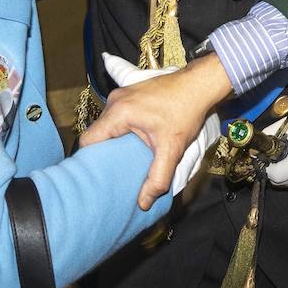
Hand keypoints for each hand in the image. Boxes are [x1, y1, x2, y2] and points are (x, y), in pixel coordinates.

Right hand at [81, 53, 232, 208]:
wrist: (199, 85)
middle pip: (97, 132)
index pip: (88, 140)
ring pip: (107, 124)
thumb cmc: (186, 111)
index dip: (90, 159)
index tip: (98, 174)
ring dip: (114, 139)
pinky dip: (121, 129)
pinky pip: (117, 115)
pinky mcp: (130, 93)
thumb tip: (143, 203)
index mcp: (119, 113)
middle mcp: (115, 101)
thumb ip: (158, 178)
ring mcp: (122, 94)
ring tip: (125, 156)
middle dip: (103, 152)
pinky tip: (134, 140)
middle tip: (113, 169)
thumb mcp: (172, 149)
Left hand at [262, 112, 287, 187]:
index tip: (263, 158)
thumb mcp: (286, 126)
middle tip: (271, 156)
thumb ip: (267, 138)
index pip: (275, 175)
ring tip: (282, 157)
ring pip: (285, 184)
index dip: (265, 167)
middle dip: (271, 170)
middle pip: (279, 182)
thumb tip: (252, 151)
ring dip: (279, 173)